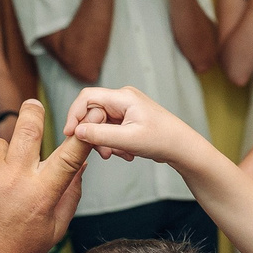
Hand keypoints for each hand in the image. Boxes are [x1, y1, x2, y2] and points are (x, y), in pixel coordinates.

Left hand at [0, 99, 88, 252]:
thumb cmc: (16, 249)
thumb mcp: (53, 230)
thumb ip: (70, 195)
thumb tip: (82, 162)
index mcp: (40, 195)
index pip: (68, 157)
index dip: (81, 135)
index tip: (89, 116)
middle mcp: (13, 181)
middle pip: (28, 128)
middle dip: (33, 112)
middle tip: (33, 105)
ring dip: (0, 157)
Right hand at [66, 83, 208, 167]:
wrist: (182, 148)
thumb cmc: (161, 140)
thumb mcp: (127, 140)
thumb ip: (100, 135)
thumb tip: (76, 131)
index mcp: (123, 97)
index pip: (87, 97)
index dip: (74, 115)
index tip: (70, 134)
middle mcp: (123, 99)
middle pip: (93, 113)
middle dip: (94, 134)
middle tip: (103, 154)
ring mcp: (126, 109)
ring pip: (101, 124)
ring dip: (105, 142)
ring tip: (119, 155)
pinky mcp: (128, 120)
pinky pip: (111, 130)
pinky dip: (114, 143)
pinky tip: (126, 154)